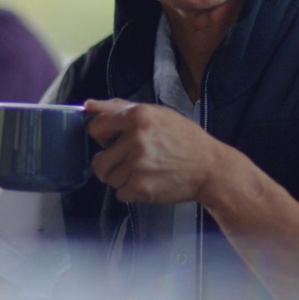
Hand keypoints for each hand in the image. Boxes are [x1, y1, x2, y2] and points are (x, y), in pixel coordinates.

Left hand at [84, 98, 227, 204]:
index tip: (115, 141)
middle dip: (111, 163)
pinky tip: (149, 182)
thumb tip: (88, 105)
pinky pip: (120, 193)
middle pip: (98, 160)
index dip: (103, 136)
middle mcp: (135, 139)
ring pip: (109, 179)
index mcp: (137, 116)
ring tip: (144, 172)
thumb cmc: (183, 139)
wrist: (210, 168)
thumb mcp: (156, 114)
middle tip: (130, 162)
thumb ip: (119, 108)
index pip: (95, 128)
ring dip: (122, 179)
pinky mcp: (141, 188)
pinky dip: (132, 192)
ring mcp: (137, 165)